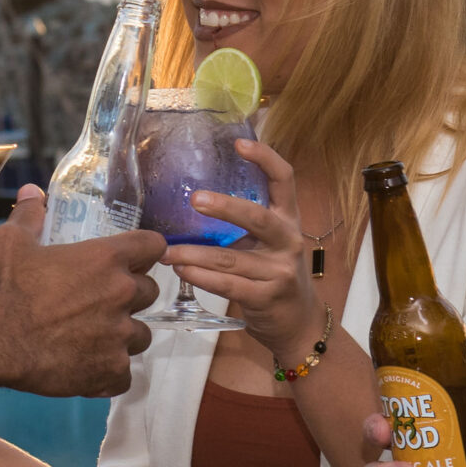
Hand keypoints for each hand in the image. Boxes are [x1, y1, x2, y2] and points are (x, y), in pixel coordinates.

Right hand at [0, 186, 164, 396]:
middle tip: (101, 301)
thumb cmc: (4, 289)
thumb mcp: (11, 243)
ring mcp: (120, 335)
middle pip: (150, 291)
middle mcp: (122, 294)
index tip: (135, 258)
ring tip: (94, 338)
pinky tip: (88, 368)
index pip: (153, 245)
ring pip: (140, 334)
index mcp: (106, 258)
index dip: (146, 250)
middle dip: (131, 296)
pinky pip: (124, 374)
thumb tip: (32, 192)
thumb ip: (29, 215)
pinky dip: (109, 372)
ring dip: (122, 335)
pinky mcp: (111, 370)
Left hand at [161, 139, 324, 361]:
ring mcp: (281, 271)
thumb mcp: (270, 243)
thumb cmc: (274, 275)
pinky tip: (182, 271)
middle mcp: (289, 241)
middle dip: (225, 207)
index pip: (285, 179)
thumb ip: (245, 224)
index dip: (265, 158)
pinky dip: (201, 277)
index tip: (239, 142)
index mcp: (289, 220)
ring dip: (194, 254)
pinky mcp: (267, 297)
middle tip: (194, 199)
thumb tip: (195, 201)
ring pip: (231, 258)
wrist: (298, 323)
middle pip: (258, 217)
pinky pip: (228, 285)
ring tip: (167, 251)